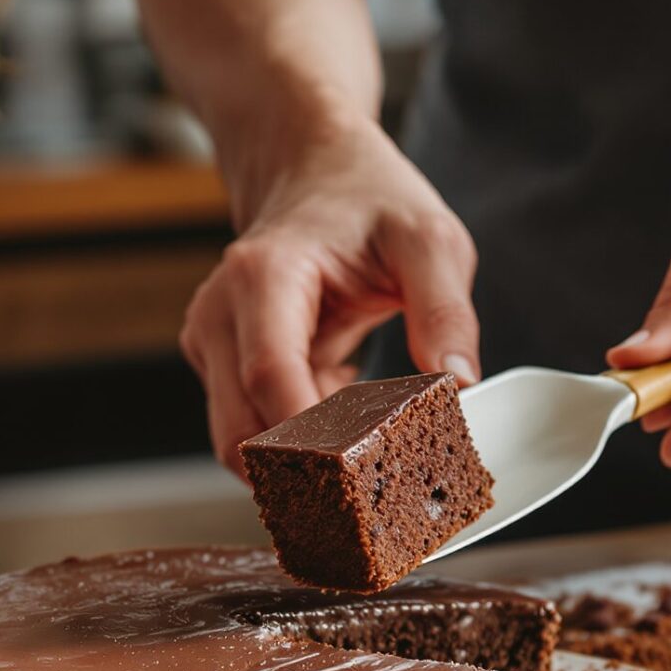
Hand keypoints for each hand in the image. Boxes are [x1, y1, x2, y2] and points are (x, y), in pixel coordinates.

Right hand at [181, 116, 480, 468]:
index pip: (271, 382)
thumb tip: (458, 385)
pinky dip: (298, 448)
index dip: (315, 443)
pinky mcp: (219, 368)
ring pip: (239, 444)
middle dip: (305, 475)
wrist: (316, 173)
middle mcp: (220, 315)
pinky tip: (349, 432)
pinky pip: (252, 430)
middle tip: (379, 497)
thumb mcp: (429, 239)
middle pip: (241, 433)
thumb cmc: (369, 200)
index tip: (372, 477)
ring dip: (301, 467)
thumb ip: (446, 310)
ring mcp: (211, 345)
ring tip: (372, 464)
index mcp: (264, 278)